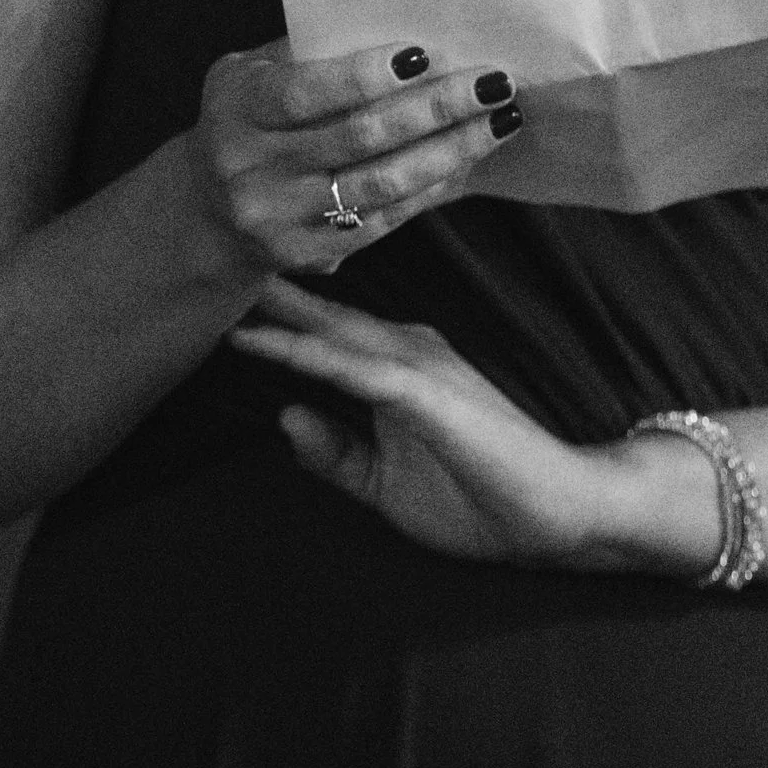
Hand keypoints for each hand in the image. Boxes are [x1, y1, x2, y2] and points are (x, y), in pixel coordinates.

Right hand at [185, 39, 522, 279]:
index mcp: (238, 110)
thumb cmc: (244, 120)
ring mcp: (278, 218)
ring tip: (500, 121)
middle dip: (435, 108)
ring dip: (450, 152)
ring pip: (380, 186)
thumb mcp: (247, 75)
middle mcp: (251, 168)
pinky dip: (429, 190)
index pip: (307, 91)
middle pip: (359, 138)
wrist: (203, 214)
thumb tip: (394, 18)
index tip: (426, 53)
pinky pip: (380, 222)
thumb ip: (304, 52)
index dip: (367, 75)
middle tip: (494, 83)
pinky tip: (465, 162)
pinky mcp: (305, 254)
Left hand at [227, 278, 624, 565]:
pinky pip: (361, 371)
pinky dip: (314, 356)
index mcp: (397, 366)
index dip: (273, 311)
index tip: (217, 288)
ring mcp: (421, 368)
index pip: (325, 331)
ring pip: (336, 331)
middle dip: (266, 289)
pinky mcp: (431, 396)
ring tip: (226, 281)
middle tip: (210, 250)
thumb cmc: (478, 498)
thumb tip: (283, 417)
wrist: (556, 517)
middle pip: (324, 314)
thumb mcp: (383, 483)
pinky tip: (273, 346)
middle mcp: (407, 351)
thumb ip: (336, 453)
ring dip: (279, 310)